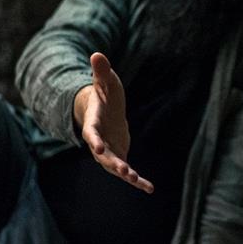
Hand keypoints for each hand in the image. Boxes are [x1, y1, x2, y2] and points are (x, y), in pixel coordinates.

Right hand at [75, 52, 152, 192]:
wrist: (105, 113)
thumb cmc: (103, 95)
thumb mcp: (104, 82)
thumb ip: (100, 72)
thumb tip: (97, 54)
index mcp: (94, 124)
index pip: (93, 134)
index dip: (96, 141)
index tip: (99, 148)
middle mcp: (99, 142)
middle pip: (105, 156)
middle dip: (114, 163)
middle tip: (125, 170)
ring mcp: (108, 153)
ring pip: (116, 167)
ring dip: (127, 175)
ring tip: (139, 182)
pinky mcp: (119, 158)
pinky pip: (128, 173)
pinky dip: (138, 181)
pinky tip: (149, 189)